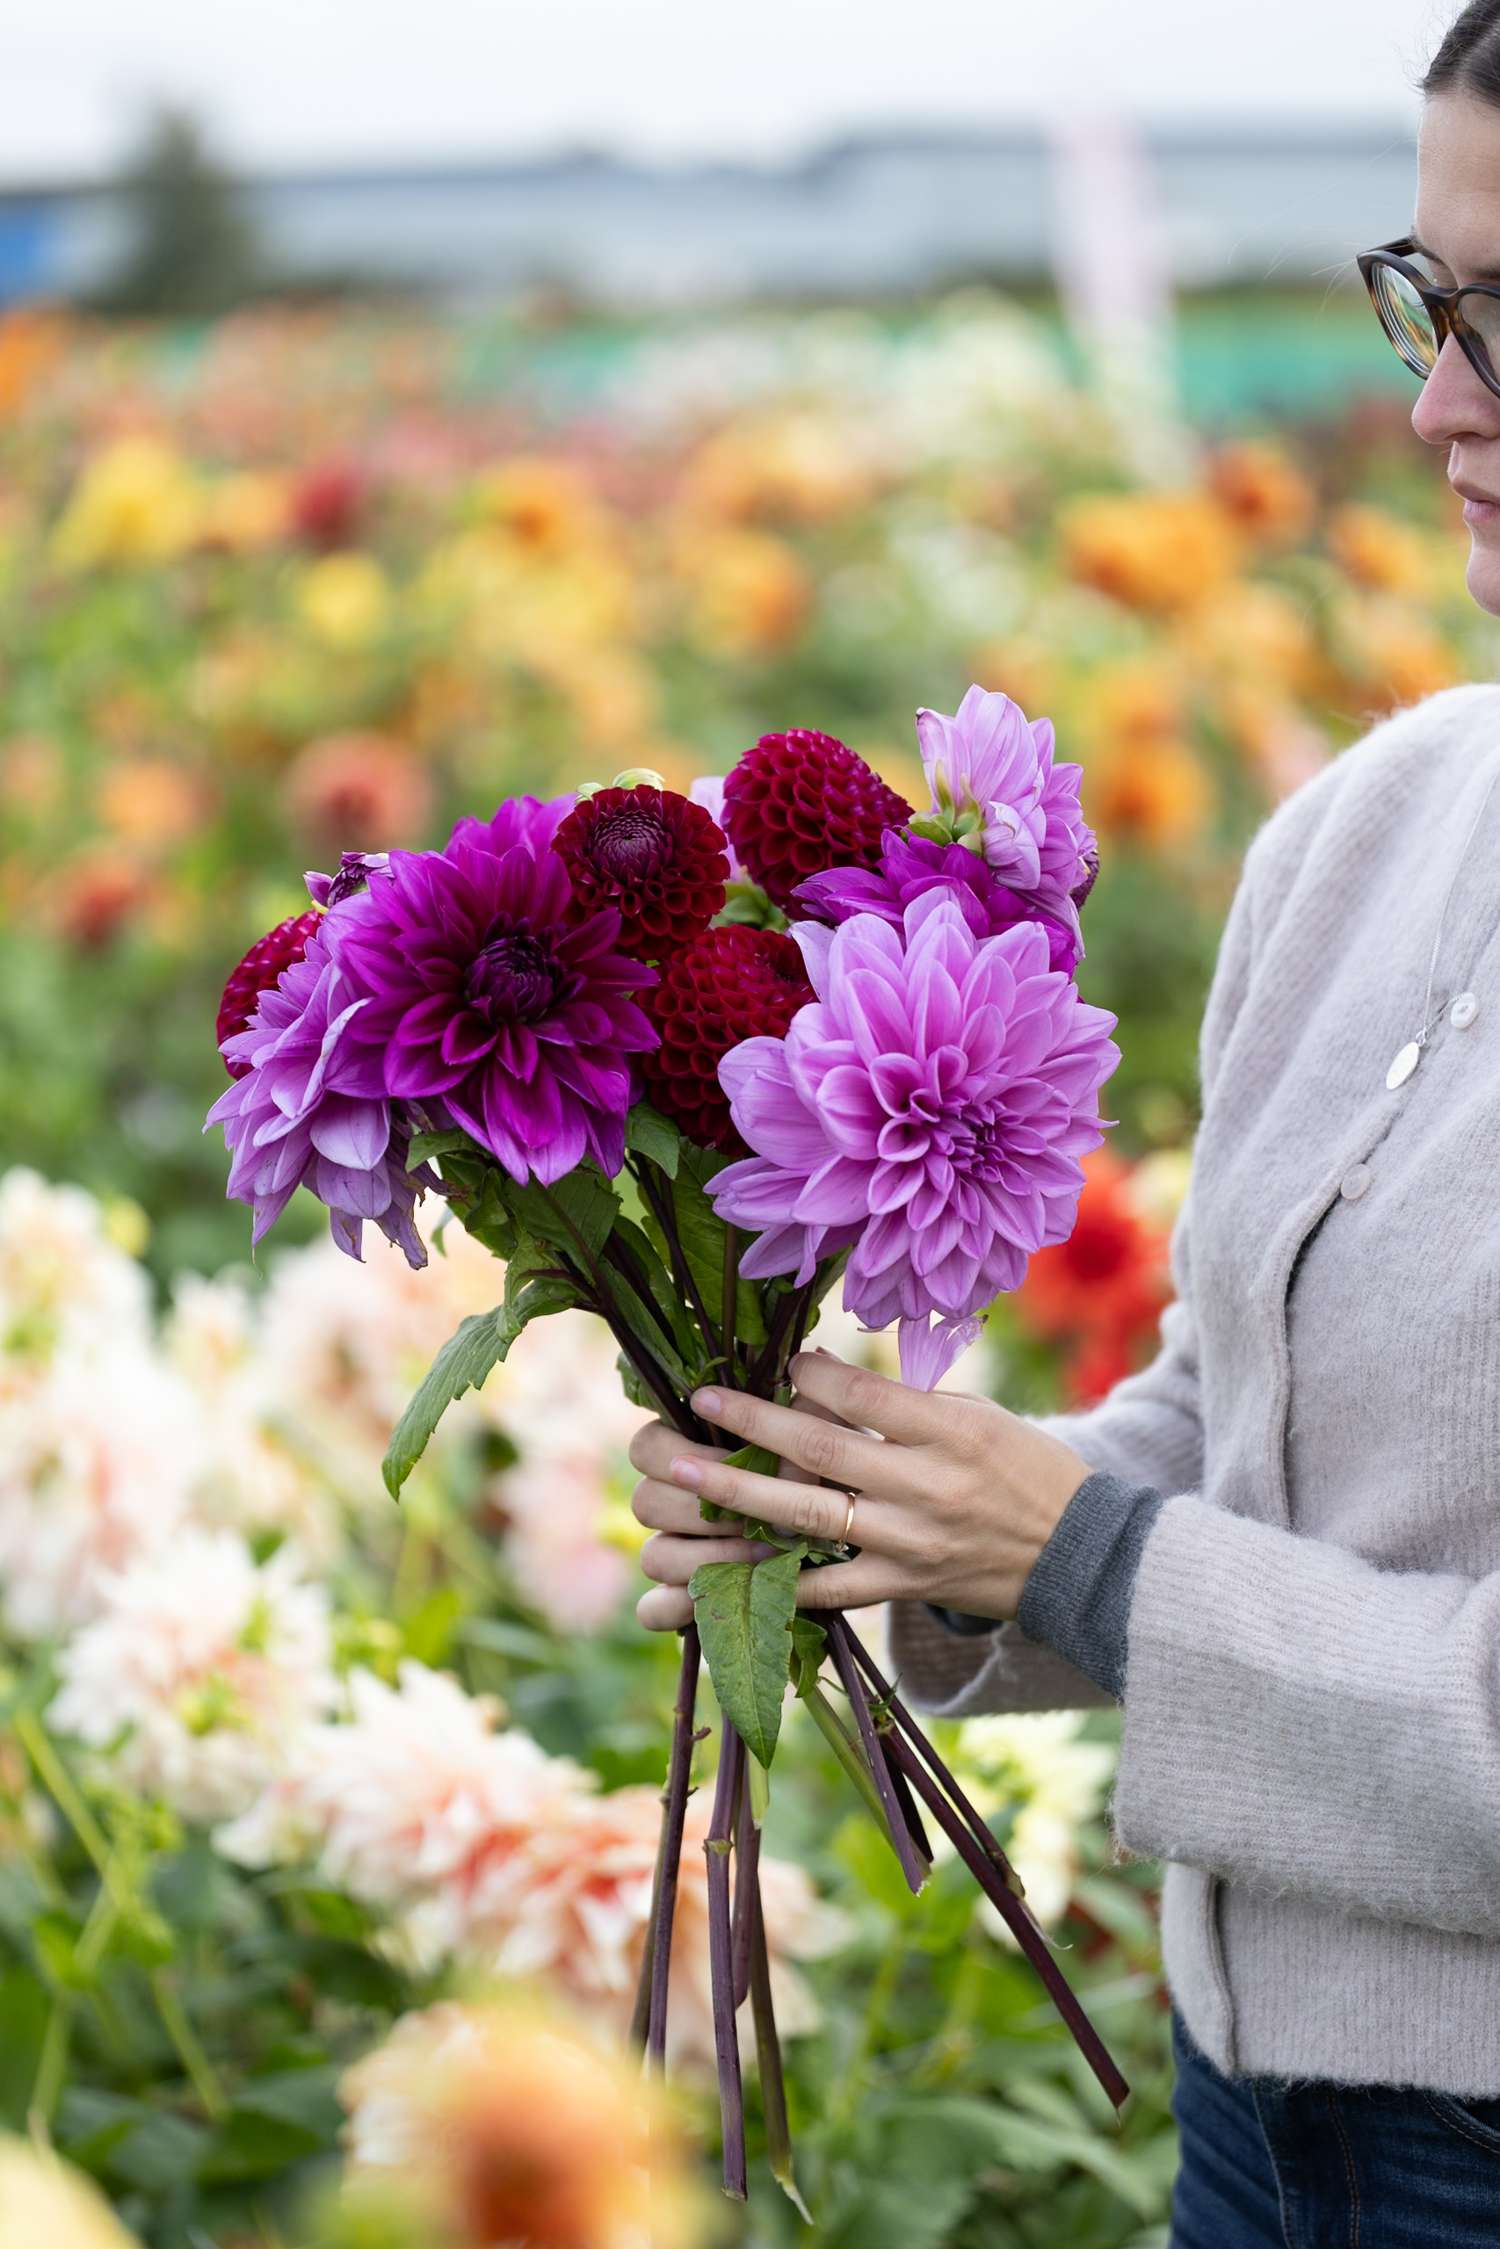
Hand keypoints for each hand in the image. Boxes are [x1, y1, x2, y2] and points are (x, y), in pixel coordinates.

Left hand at [628, 1349, 1092, 1629]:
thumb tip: (820, 1375)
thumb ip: (906, 1403)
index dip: (810, 1375)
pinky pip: (827, 1585)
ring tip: (685, 1478)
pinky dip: (774, 1576)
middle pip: (824, 1451)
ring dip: (741, 1495)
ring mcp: (911, 1543)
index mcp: (951, 1432)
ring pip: (811, 1517)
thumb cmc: (1027, 1470)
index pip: (865, 1395)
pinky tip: (722, 1566)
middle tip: (699, 1404)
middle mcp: (928, 1487)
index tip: (777, 1361)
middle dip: (754, 1423)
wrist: (1080, 1558)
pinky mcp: (904, 1586)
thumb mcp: (979, 1418)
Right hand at [628, 1393, 853, 1631]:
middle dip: (700, 1510)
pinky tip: (719, 1602)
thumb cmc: (830, 1475)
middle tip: (754, 1516)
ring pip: (652, 1557)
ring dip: (703, 1558)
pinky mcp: (679, 1602)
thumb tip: (810, 1371)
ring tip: (760, 1556)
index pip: (646, 1446)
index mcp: (686, 1453)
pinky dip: (676, 1609)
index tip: (735, 1462)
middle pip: (644, 1502)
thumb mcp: (829, 1442)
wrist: (855, 1541)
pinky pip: (653, 1611)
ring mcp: (670, 1552)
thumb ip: (812, 1411)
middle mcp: (670, 1502)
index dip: (683, 1457)